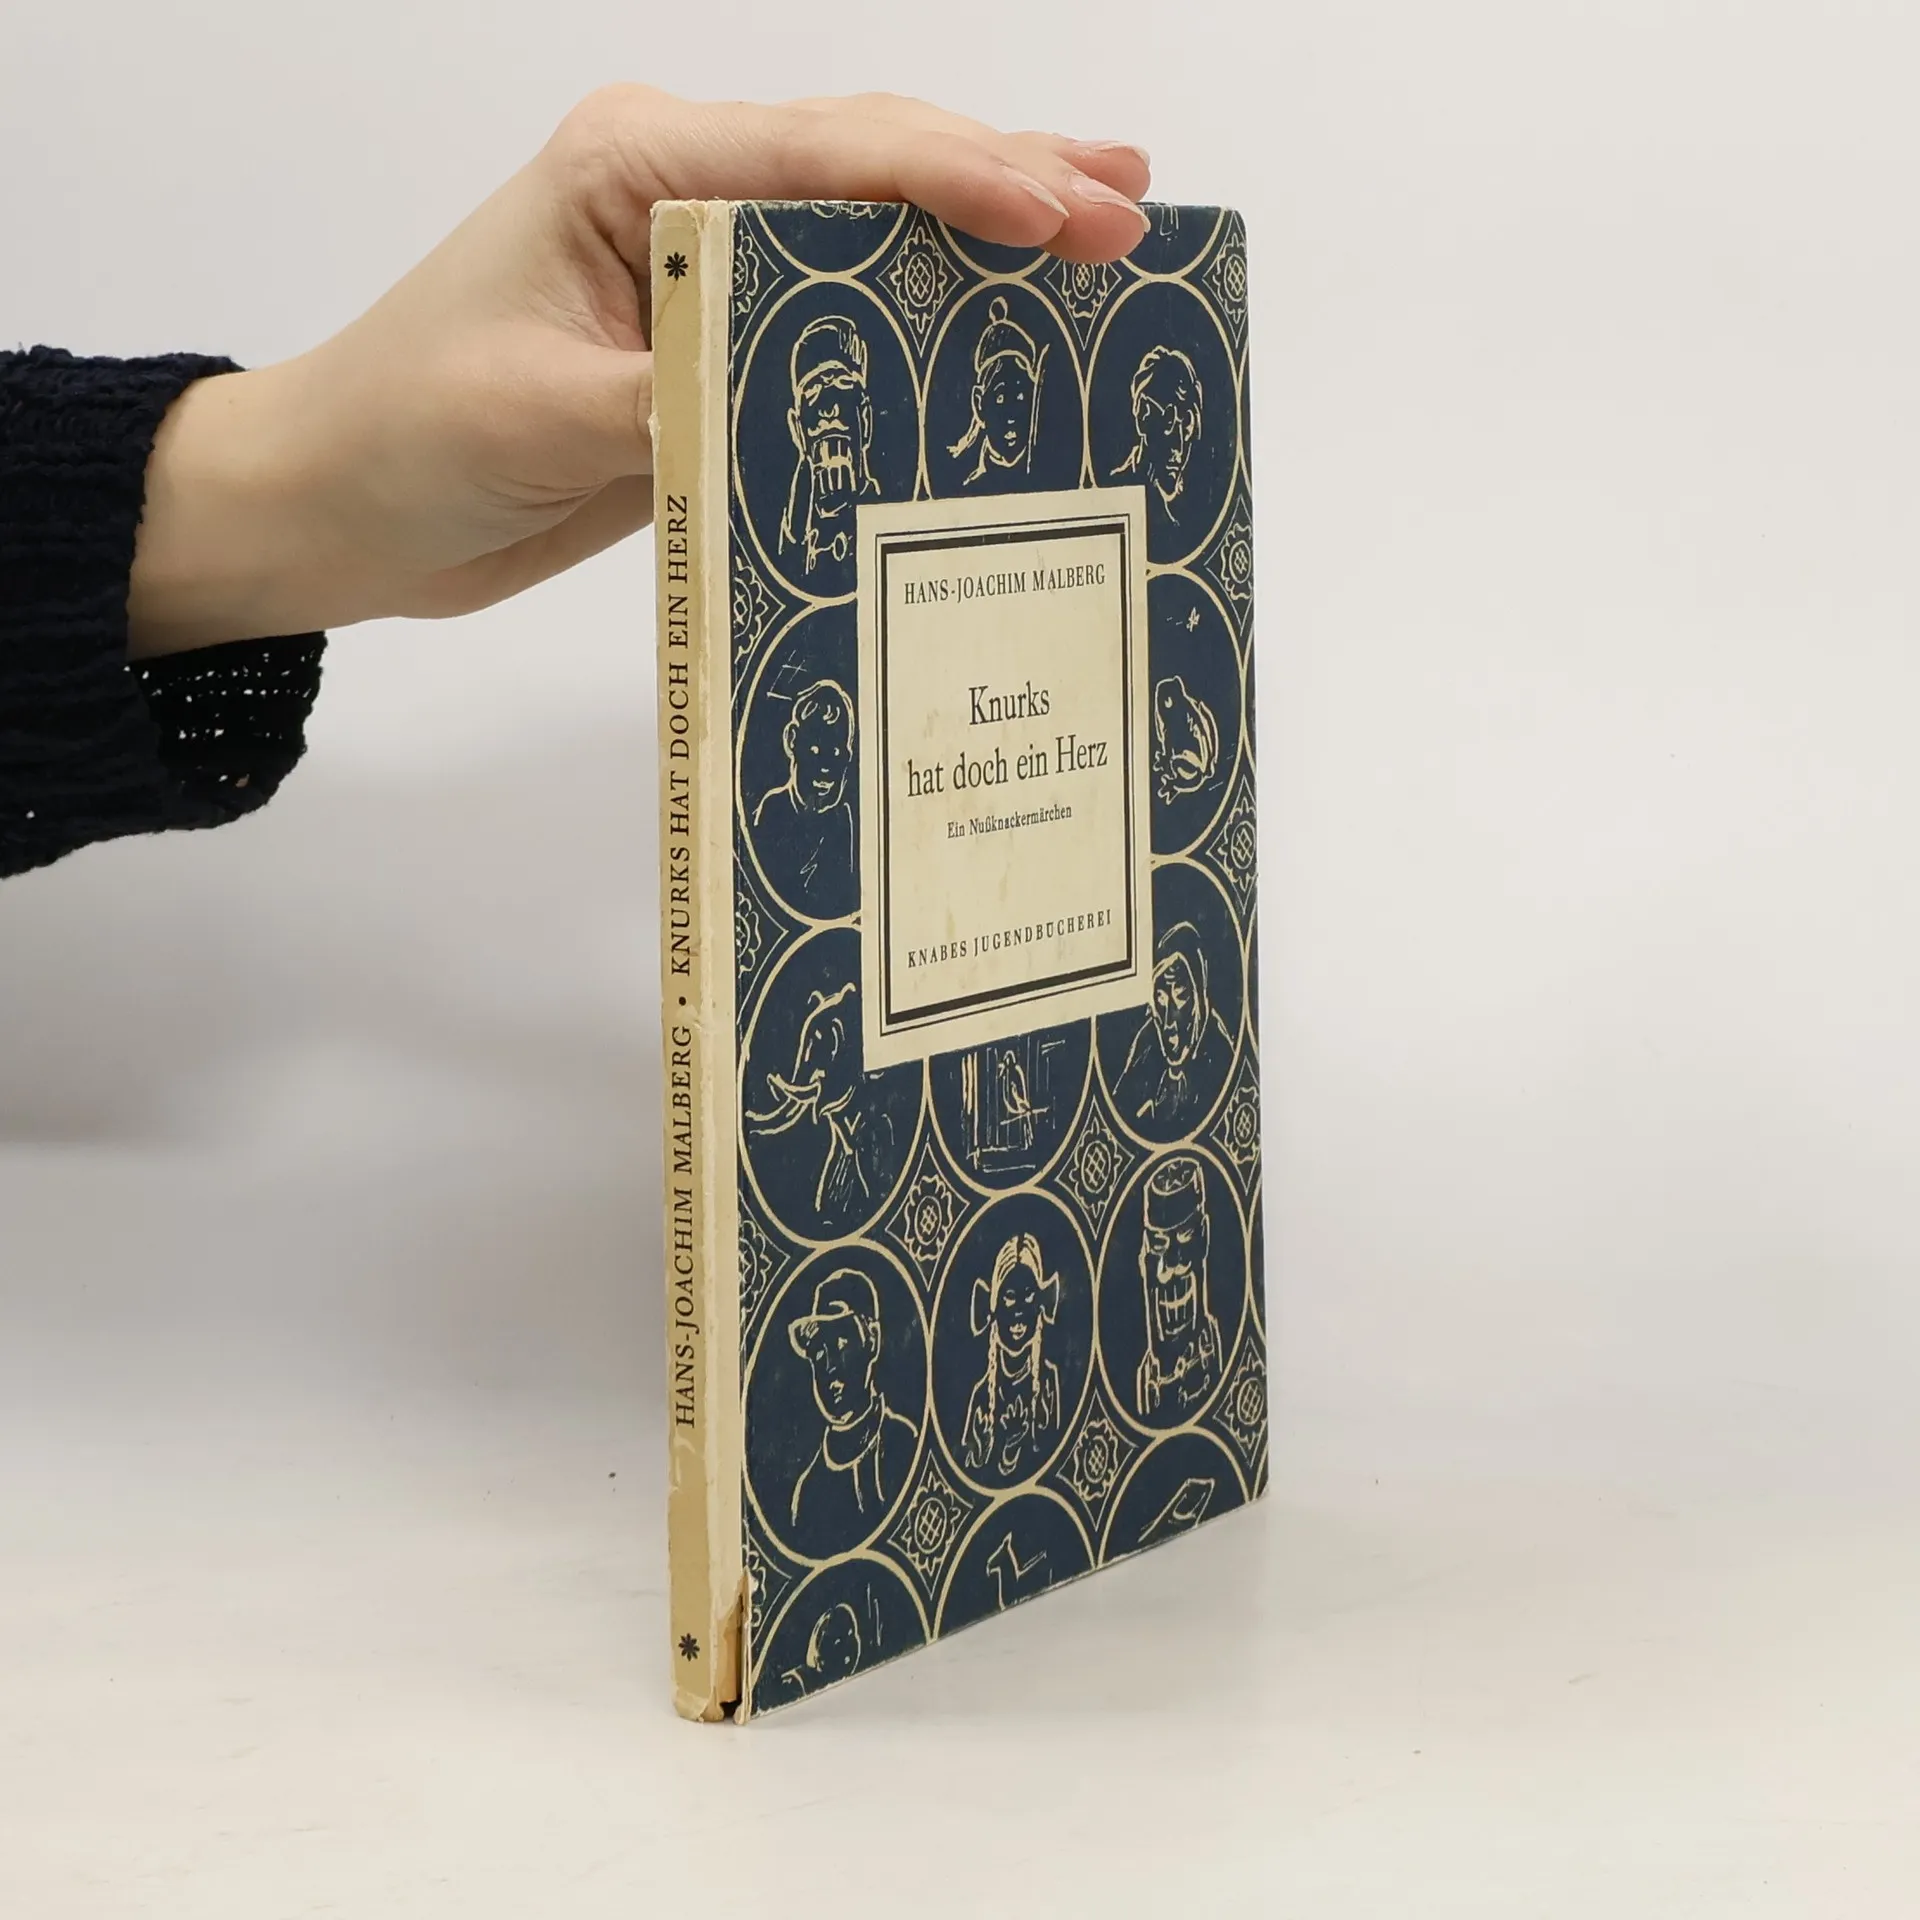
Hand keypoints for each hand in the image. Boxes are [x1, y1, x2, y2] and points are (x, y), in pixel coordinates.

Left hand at [127, 87, 1152, 656]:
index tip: (1062, 211)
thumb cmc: (410, 435)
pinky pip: (842, 318)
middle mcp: (680, 193)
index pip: (822, 154)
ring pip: (872, 227)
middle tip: (1132, 210)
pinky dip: (927, 312)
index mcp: (633, 166)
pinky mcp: (710, 346)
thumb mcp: (538, 416)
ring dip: (988, 225)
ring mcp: (701, 266)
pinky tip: (997, 319)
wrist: (345, 501)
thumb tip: (813, 397)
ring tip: (1110, 215)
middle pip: (871, 164)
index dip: (953, 176)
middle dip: (1007, 181)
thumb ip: (675, 395)